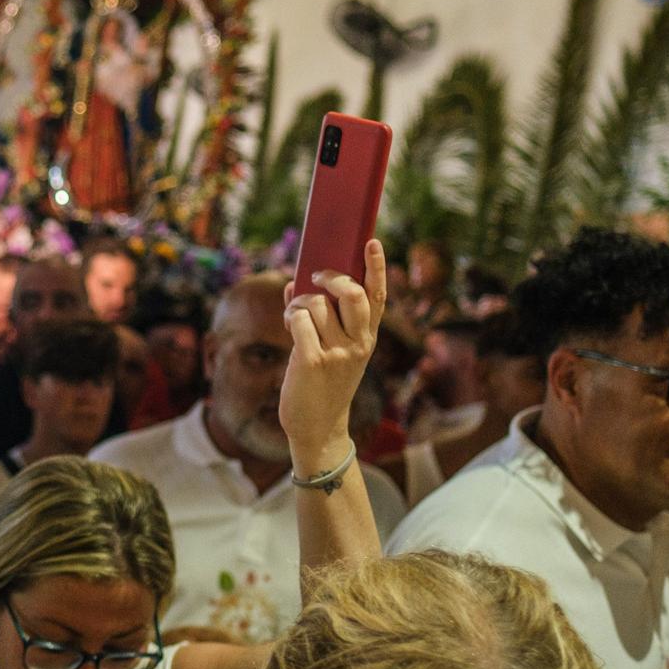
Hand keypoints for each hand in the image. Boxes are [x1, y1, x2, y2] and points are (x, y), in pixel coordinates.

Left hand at [279, 239, 385, 473]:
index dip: (376, 267)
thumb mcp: (331, 350)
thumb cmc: (320, 384)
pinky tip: (289, 327)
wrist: (316, 428)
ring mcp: (338, 354)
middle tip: (316, 276)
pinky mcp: (313, 361)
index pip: (378, 297)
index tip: (371, 241)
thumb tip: (295, 283)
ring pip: (316, 304)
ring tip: (294, 316)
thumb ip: (320, 318)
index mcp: (367, 339)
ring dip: (299, 303)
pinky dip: (290, 317)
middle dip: (331, 277)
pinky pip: (298, 320)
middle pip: (352, 293)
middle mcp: (358, 344)